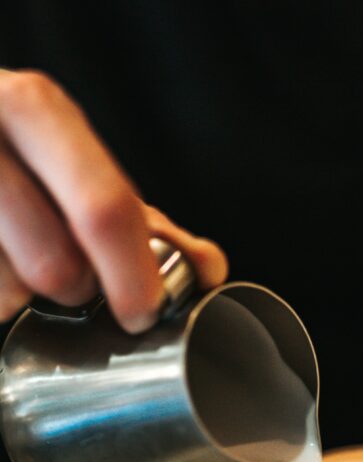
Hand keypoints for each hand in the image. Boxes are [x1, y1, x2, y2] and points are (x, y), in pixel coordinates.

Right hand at [0, 69, 226, 330]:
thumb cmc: (14, 160)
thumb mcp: (76, 170)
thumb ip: (142, 221)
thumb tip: (208, 267)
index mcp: (36, 112)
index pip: (105, 211)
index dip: (133, 278)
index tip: (142, 313)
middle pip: (57, 266)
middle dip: (75, 289)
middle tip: (69, 275)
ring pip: (11, 292)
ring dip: (22, 296)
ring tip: (15, 258)